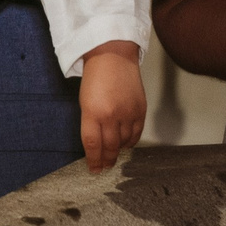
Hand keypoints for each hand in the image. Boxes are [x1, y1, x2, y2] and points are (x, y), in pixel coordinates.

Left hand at [78, 42, 145, 170]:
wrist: (113, 55)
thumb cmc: (94, 77)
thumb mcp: (84, 101)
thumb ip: (90, 123)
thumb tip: (96, 144)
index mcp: (92, 113)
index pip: (93, 145)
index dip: (94, 160)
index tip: (94, 170)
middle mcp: (111, 115)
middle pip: (110, 147)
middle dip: (106, 160)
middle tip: (104, 167)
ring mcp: (128, 113)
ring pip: (124, 142)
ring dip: (118, 151)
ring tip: (114, 155)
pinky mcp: (141, 110)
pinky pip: (137, 133)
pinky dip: (131, 142)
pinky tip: (126, 144)